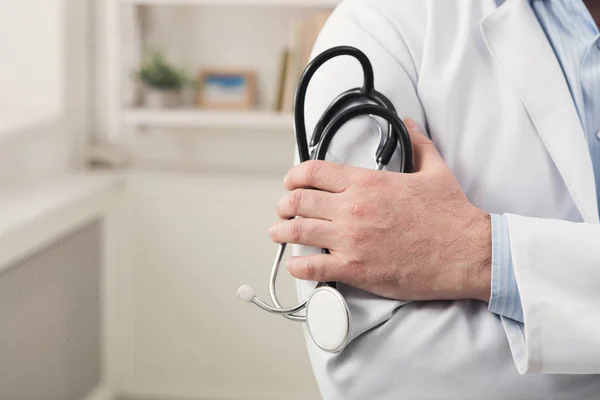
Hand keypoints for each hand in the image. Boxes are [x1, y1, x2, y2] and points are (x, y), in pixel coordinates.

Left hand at [269, 119, 490, 301]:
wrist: (466, 252)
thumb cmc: (451, 215)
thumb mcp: (435, 171)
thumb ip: (418, 144)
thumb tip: (411, 124)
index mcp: (367, 183)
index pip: (313, 172)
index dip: (294, 176)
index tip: (290, 182)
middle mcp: (352, 208)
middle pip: (299, 202)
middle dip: (285, 204)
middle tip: (283, 209)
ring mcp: (351, 240)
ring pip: (299, 232)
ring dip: (282, 232)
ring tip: (277, 232)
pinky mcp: (355, 269)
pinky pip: (313, 267)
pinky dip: (298, 265)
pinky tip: (295, 264)